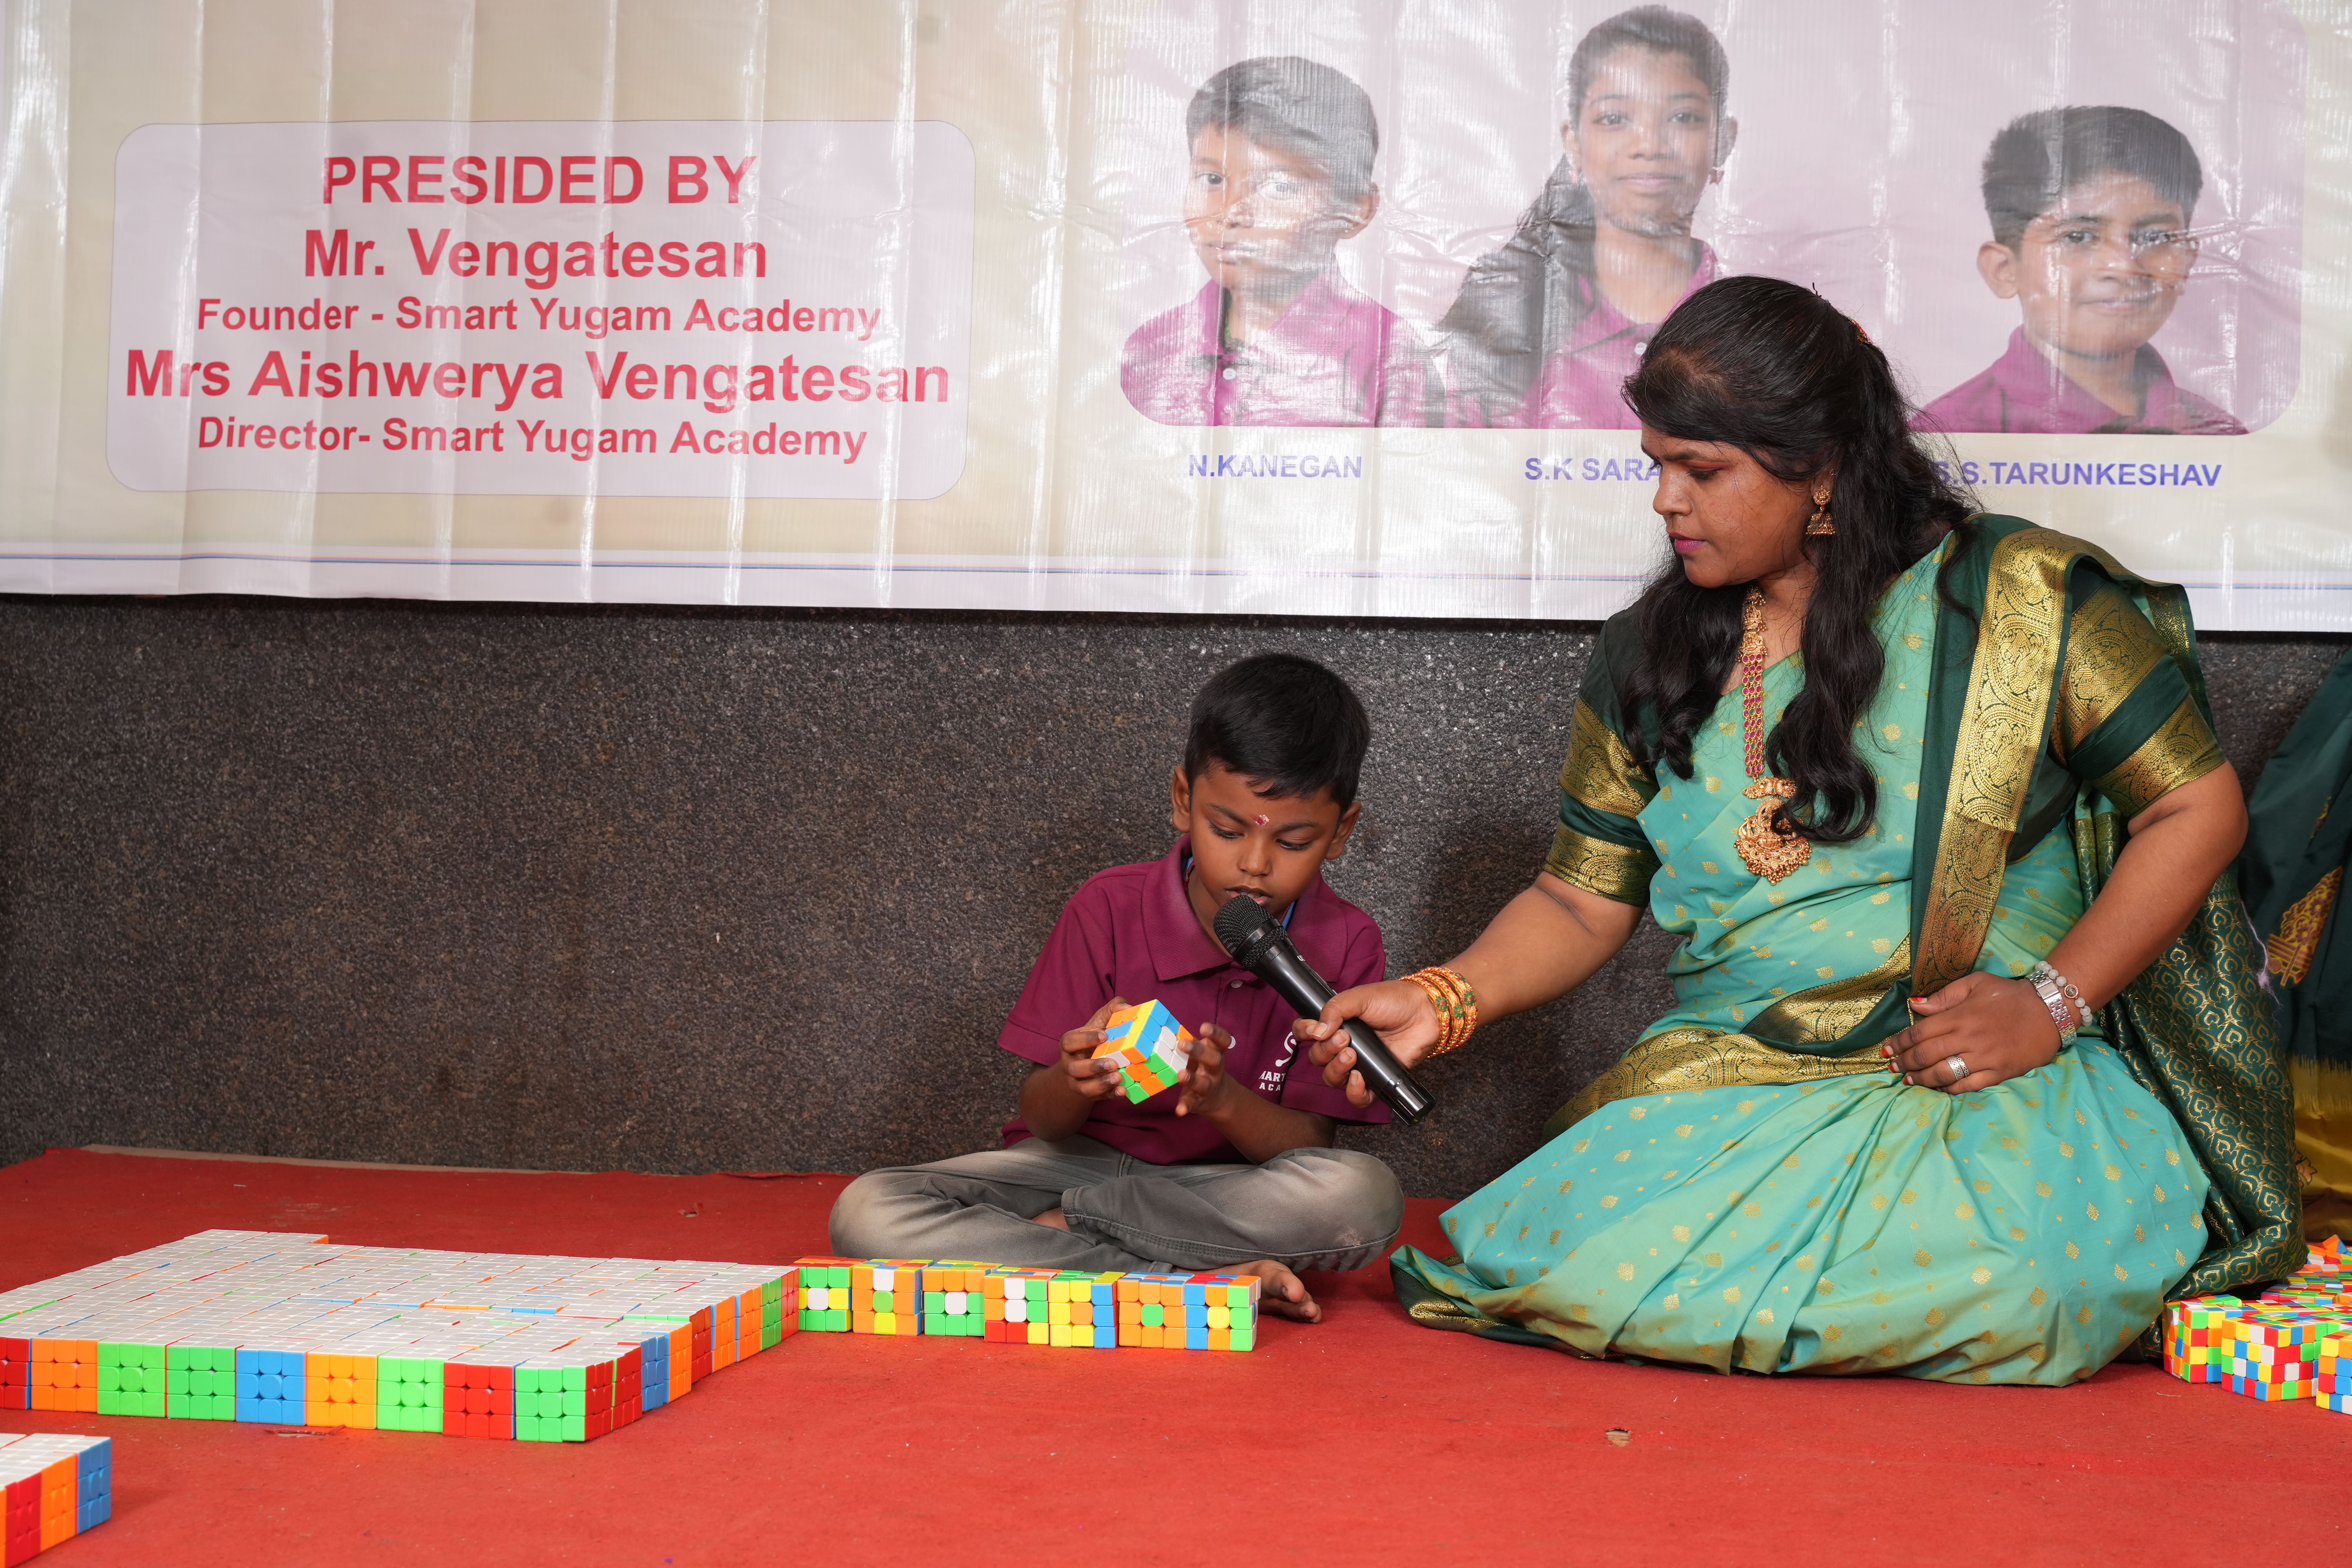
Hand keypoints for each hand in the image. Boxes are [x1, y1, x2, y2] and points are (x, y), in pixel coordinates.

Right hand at [1057, 996, 1133, 1102]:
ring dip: (1101, 1084)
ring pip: (1083, 1087)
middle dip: (1093, 1067)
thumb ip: (1112, 1010)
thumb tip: (1126, 1007)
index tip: (1104, 1035)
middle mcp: (1070, 1065)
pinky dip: (1110, 1095)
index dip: (1085, 1039)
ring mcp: (1078, 1082)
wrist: (1085, 1065)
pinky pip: (1098, 1098)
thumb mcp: (1100, 1022)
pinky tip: (1123, 1091)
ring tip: (1118, 1077)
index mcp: (1070, 1045)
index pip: (1069, 1042)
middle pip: (1074, 1069)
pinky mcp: (1090, 1094)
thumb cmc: (1095, 1040)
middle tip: (1112, 1063)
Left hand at [1172, 1023, 1235, 1118]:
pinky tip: (1179, 1111)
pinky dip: (1186, 1107)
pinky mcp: (1199, 1102)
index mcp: (1216, 1054)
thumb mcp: (1205, 1052)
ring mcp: (1208, 1087)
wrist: (1219, 1098)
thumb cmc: (1204, 1067)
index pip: (1222, 1042)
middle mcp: (1215, 1070)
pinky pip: (1193, 1104)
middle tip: (1183, 1043)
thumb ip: (1193, 1042)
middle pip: (1214, 1060)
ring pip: (1204, 1084)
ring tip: (1181, 1075)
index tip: (1204, 1027)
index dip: (1216, 1034)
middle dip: (1200, 1051)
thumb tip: (1165, 1024)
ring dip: (1192, 1079)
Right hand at [1296, 979, 1439, 1109]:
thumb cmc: (1394, 1001)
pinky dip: (1353, 1092)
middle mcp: (1343, 1046)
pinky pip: (1357, 1097)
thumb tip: (1317, 1030)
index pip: (1307, 1033)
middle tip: (1345, 1038)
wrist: (1424, 1013)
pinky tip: (1359, 1079)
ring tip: (1352, 1055)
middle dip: (1325, 1051)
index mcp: (1336, 1024)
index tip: (1313, 1030)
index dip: (1303, 1033)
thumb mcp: (1360, 997)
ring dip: (1336, 1070)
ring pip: (1332, 1079)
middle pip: (1317, 1058)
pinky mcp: (1376, 1080)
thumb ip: (1335, 1009)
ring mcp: (1359, 1064)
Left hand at [1883, 972, 2061, 1092]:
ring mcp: (1985, 1058)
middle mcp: (1969, 1038)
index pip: (1920, 1032)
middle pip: (1927, 1054)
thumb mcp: (1975, 984)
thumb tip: (1914, 1004)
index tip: (1887, 1049)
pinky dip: (1950, 1089)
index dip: (1899, 1043)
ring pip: (1944, 1073)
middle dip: (1905, 1063)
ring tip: (1909, 1080)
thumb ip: (1944, 996)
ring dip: (1922, 1079)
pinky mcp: (2000, 1072)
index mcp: (1960, 1016)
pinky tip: (1938, 1088)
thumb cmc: (2009, 995)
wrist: (2050, 1009)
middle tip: (1892, 1067)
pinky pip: (1969, 1086)